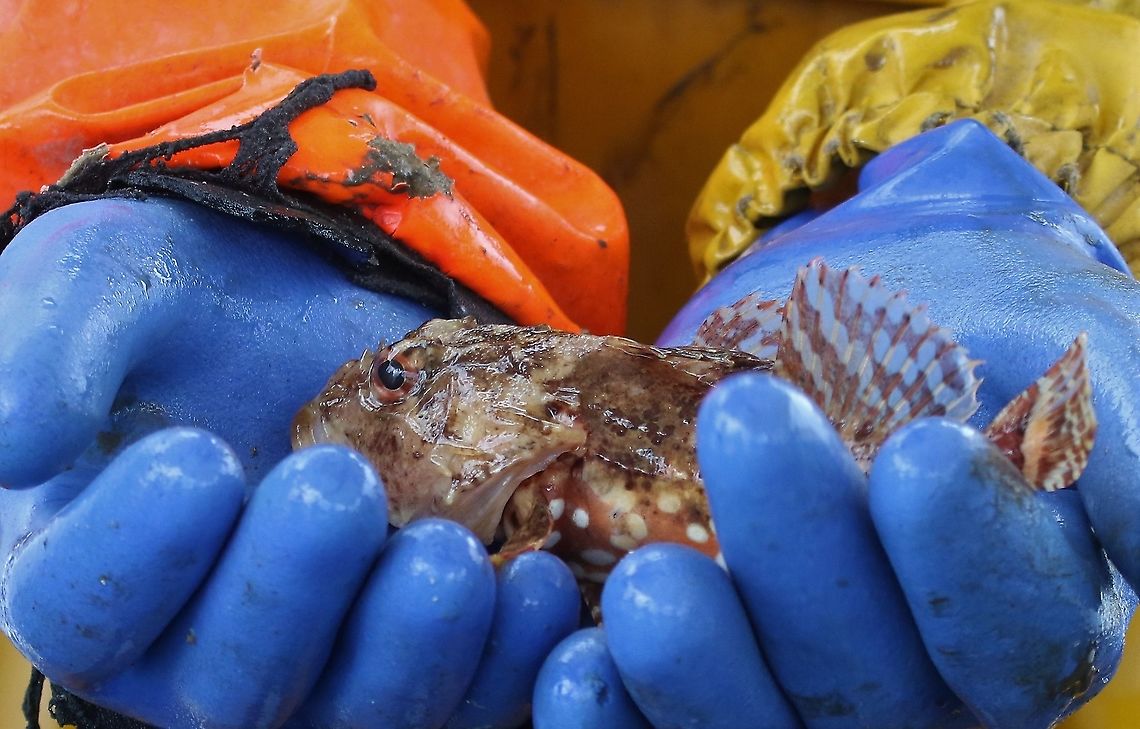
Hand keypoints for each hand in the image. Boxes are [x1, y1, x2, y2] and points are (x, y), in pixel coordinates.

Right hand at [0, 197, 580, 727]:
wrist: (333, 295)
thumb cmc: (203, 293)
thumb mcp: (109, 277)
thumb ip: (48, 344)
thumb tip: (13, 444)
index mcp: (99, 567)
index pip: (83, 610)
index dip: (134, 555)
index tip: (195, 457)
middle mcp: (206, 641)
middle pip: (231, 685)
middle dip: (287, 595)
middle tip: (339, 486)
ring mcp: (330, 655)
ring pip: (359, 708)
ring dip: (409, 643)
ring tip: (447, 553)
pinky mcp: (431, 643)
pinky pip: (472, 690)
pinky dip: (509, 654)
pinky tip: (539, 583)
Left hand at [534, 120, 1137, 728]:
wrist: (850, 318)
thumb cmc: (974, 321)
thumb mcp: (1070, 346)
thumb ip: (1115, 433)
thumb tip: (1122, 505)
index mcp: (1023, 617)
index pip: (1019, 632)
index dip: (975, 561)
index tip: (922, 452)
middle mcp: (916, 684)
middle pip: (870, 682)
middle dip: (812, 566)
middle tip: (752, 423)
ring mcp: (795, 695)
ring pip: (759, 724)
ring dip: (700, 665)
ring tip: (652, 581)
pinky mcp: (692, 689)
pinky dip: (609, 712)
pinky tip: (567, 657)